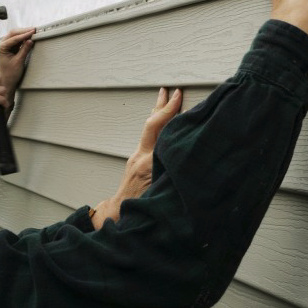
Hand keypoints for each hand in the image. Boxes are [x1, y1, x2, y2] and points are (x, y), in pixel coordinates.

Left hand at [0, 27, 35, 95]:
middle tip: (34, 29)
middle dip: (23, 31)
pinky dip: (23, 38)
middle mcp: (1, 45)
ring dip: (24, 33)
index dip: (24, 34)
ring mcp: (5, 46)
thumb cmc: (10, 73)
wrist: (7, 80)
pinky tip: (29, 37)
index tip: (32, 32)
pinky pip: (17, 40)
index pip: (14, 38)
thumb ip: (24, 50)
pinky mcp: (10, 48)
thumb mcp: (19, 61)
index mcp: (1, 48)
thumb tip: (30, 40)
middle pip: (13, 33)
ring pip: (15, 35)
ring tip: (33, 32)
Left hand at [91, 87, 182, 229]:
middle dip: (162, 107)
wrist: (118, 215)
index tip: (181, 99)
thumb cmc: (142, 209)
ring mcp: (136, 158)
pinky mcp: (136, 161)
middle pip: (151, 125)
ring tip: (164, 97)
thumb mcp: (160, 194)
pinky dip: (157, 126)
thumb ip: (172, 177)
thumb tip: (188, 162)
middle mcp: (140, 157)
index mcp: (148, 164)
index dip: (171, 114)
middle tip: (173, 91)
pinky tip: (162, 121)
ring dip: (158, 113)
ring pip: (149, 129)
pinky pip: (149, 138)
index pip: (161, 132)